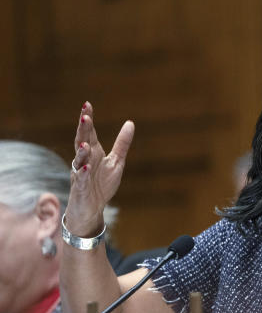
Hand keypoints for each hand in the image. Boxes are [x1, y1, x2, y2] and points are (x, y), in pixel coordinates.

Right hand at [66, 101, 134, 236]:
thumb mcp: (116, 161)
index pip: (89, 133)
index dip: (88, 119)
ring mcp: (81, 173)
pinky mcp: (81, 188)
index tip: (87, 104)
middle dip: (83, 130)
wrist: (92, 208)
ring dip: (82, 151)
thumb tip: (130, 123)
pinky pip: (82, 179)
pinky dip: (84, 173)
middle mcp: (84, 160)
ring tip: (86, 143)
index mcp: (93, 152)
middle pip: (82, 142)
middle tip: (84, 117)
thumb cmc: (102, 183)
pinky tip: (87, 167)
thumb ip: (122, 144)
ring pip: (79, 160)